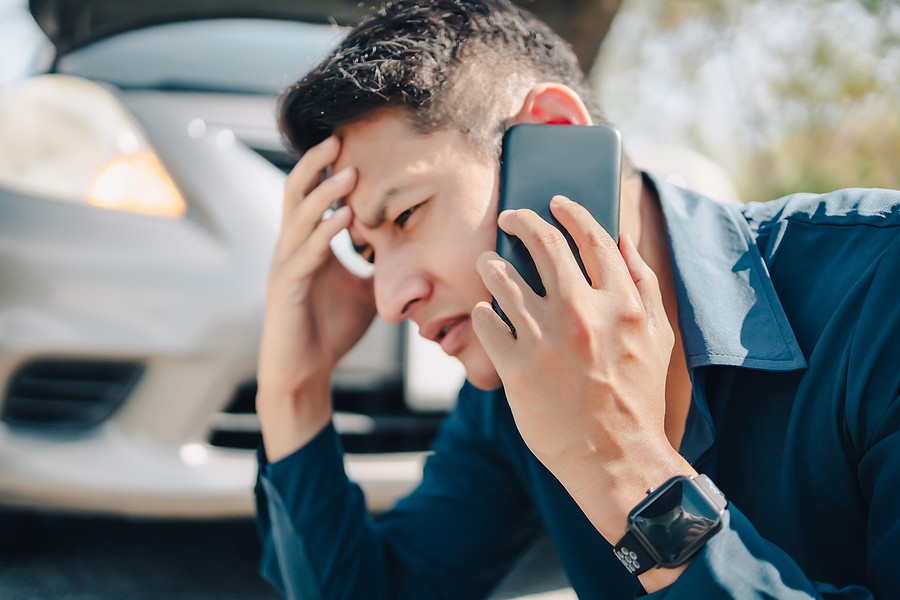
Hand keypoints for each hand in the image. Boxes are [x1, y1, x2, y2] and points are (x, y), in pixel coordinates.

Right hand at [257, 136, 375, 460]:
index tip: (352, 142)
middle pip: (297, 193)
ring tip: (350, 172)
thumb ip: (377, 264)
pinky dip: (325, 233)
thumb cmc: (330, 330)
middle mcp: (291, 248)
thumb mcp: (364, 290)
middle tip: (340, 138)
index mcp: (307, 244)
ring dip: (324, 193)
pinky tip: (345, 218)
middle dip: (317, 165)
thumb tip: (408, 246)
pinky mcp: (284, 289)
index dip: (327, 168)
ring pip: (299, 217)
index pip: (312, 194)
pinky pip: (306, 254)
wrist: (304, 373)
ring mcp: (285, 266)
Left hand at [471, 196, 691, 541]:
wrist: (616, 458)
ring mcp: (545, 340)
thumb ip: (643, 284)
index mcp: (621, 304)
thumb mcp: (658, 337)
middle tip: (508, 216)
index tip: (556, 203)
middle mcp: (582, 314)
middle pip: (543, 245)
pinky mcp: (516, 367)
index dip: (571, 213)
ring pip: (503, 278)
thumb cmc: (637, 397)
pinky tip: (487, 312)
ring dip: (491, 263)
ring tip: (487, 263)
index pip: (592, 237)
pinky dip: (483, 311)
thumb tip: (623, 239)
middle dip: (521, 220)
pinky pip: (486, 321)